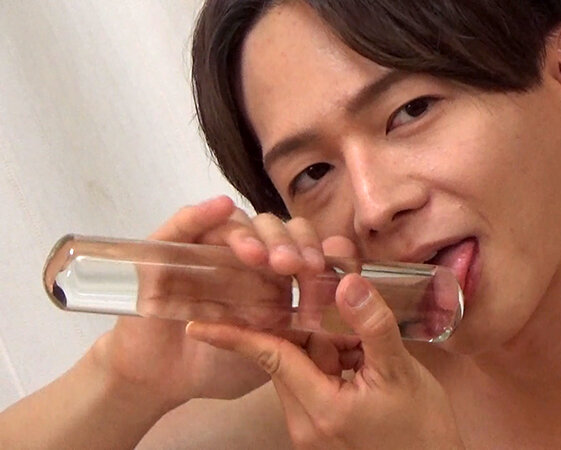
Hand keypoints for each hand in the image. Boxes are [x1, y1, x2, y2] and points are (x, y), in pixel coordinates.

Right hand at [91, 195, 324, 407]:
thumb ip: (304, 329)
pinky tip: (220, 207)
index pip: (304, 247)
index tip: (328, 269)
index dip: (319, 250)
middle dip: (292, 243)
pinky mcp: (170, 250)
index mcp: (275, 276)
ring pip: (238, 222)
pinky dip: (203, 213)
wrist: (163, 380)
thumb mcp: (273, 352)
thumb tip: (341, 305)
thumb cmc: (221, 366)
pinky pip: (187, 222)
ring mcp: (209, 249)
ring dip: (254, 235)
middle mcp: (245, 256)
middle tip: (297, 266)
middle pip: (277, 230)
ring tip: (262, 258)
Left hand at [186, 273, 464, 448]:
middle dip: (297, 319)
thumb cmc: (422, 429)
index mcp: (320, 407)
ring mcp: (314, 426)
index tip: (198, 324)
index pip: (270, 358)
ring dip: (319, 338)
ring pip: (303, 365)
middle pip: (287, 355)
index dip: (235, 336)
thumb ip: (372, 326)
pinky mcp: (325, 426)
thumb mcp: (400, 371)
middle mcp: (306, 420)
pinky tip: (356, 345)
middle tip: (308, 280)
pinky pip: (317, 380)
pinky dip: (330, 357)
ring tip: (345, 314)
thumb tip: (347, 281)